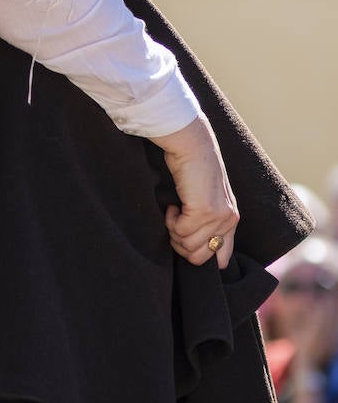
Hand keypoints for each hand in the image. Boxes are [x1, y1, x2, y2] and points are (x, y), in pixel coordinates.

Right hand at [153, 113, 238, 267]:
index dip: (199, 255)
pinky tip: (173, 205)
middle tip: (174, 224)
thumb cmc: (193, 167)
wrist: (192, 144)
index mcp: (231, 219)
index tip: (183, 239)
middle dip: (180, 245)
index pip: (222, 258)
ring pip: (187, 245)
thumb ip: (207, 220)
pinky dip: (170, 220)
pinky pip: (180, 231)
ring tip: (174, 211)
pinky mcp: (203, 211)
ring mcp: (217, 217)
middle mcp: (228, 221)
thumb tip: (191, 246)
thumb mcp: (206, 197)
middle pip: (199, 258)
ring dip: (173, 231)